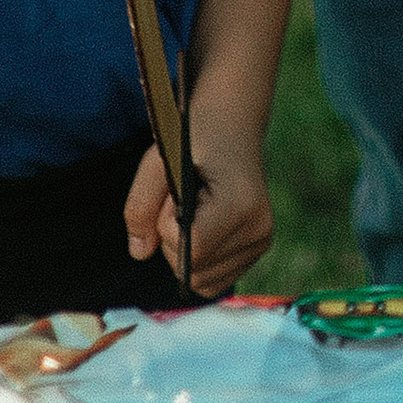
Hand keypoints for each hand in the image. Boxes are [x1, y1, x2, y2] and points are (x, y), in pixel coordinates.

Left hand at [125, 133, 272, 298]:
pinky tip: (201, 228)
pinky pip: (213, 281)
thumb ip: (141, 206)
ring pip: (201, 282)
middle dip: (172, 239)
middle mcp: (259, 228)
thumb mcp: (159, 160)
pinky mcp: (257, 248)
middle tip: (184, 197)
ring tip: (195, 210)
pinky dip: (197, 262)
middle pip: (193, 270)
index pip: (191, 249)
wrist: (233, 120)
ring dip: (183, 250)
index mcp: (242, 204)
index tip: (173, 193)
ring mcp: (261, 241)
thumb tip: (140, 254)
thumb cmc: (196, 135)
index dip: (167, 225)